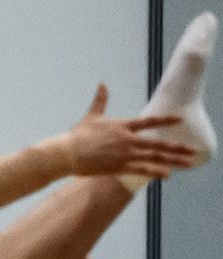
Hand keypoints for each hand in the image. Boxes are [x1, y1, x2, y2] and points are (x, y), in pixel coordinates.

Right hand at [59, 84, 197, 179]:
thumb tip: (102, 84)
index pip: (148, 121)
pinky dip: (155, 172)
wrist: (67, 153)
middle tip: (191, 150)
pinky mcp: (119, 166)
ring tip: (186, 163)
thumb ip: (100, 100)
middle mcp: (127, 139)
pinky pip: (141, 169)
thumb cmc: (78, 134)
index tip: (179, 119)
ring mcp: (124, 154)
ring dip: (172, 161)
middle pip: (157, 143)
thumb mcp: (91, 116)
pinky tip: (167, 174)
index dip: (165, 120)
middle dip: (176, 147)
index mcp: (121, 126)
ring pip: (153, 158)